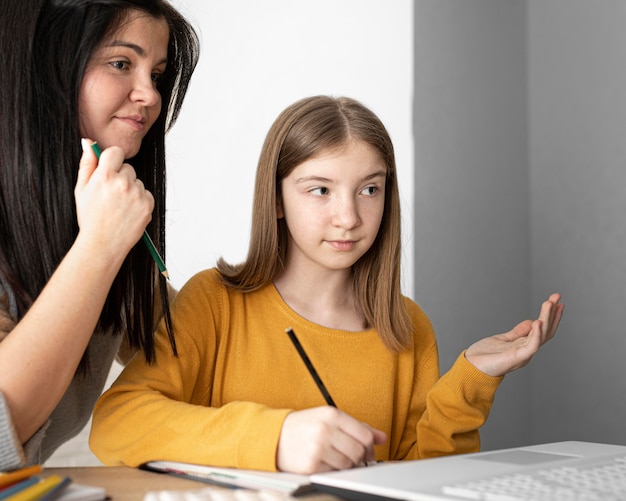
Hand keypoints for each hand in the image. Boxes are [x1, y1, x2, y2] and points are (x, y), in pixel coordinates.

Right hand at [74, 139, 153, 258]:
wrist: (103, 244)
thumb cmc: (90, 217)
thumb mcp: (81, 189)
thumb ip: (86, 164)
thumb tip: (88, 142)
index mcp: (105, 176)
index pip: (115, 152)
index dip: (111, 160)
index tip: (109, 168)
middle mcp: (123, 183)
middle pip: (127, 168)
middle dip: (120, 177)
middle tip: (110, 195)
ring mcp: (138, 194)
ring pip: (137, 182)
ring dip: (130, 190)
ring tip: (118, 206)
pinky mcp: (148, 205)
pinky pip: (146, 194)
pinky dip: (139, 200)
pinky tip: (127, 211)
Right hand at [276, 406, 386, 473]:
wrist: (274, 436)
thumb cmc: (304, 426)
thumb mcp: (328, 418)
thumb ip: (356, 426)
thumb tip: (381, 437)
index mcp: (331, 415)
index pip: (364, 435)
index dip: (370, 447)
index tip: (367, 452)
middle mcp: (325, 430)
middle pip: (358, 452)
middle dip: (359, 458)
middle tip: (350, 458)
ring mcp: (317, 448)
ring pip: (348, 464)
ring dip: (345, 465)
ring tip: (333, 458)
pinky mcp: (311, 465)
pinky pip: (333, 473)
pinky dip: (331, 471)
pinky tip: (323, 462)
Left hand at [465, 293, 563, 376]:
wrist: (471, 367)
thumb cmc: (485, 356)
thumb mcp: (503, 339)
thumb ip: (518, 332)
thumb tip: (532, 321)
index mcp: (525, 345)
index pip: (543, 329)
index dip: (551, 316)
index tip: (556, 301)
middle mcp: (527, 350)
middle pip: (545, 331)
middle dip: (552, 313)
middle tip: (557, 296)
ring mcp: (523, 355)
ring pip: (541, 335)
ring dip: (546, 318)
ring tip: (549, 303)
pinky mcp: (517, 358)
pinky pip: (531, 346)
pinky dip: (536, 334)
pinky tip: (538, 322)